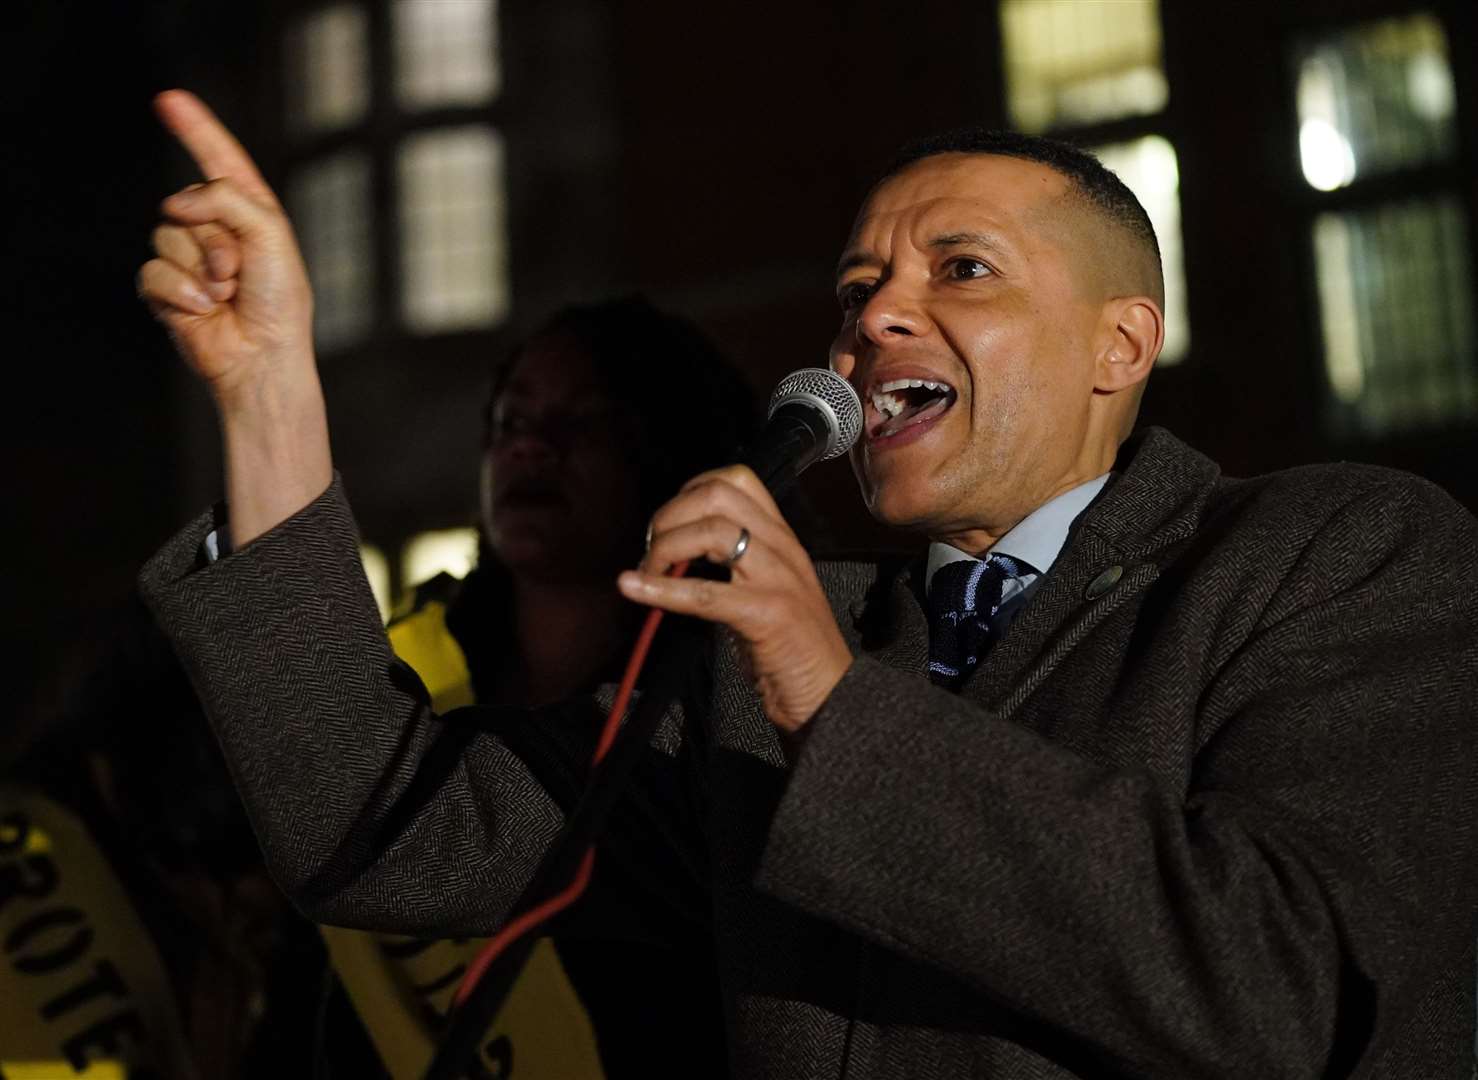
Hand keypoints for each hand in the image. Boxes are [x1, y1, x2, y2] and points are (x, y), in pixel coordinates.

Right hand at [138, 90, 330, 546]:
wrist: (262, 358)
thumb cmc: (280, 303)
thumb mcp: (271, 236)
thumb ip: (227, 199)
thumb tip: (176, 201)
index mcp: (252, 214)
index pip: (221, 162)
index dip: (197, 129)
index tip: (170, 100)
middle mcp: (219, 231)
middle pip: (187, 202)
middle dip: (213, 237)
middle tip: (238, 273)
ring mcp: (191, 260)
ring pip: (166, 235)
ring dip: (199, 268)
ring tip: (225, 295)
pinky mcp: (168, 289)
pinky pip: (152, 271)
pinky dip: (178, 292)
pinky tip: (202, 311)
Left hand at [618, 466, 852, 733]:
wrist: (831, 695)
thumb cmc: (790, 647)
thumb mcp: (764, 589)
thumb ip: (730, 565)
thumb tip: (674, 554)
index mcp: (782, 538)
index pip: (736, 479)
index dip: (690, 492)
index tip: (669, 524)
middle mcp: (783, 548)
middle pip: (717, 495)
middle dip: (670, 516)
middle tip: (651, 551)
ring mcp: (778, 579)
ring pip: (712, 532)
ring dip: (666, 547)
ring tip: (648, 573)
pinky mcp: (768, 616)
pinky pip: (705, 592)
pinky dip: (662, 590)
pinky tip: (635, 590)